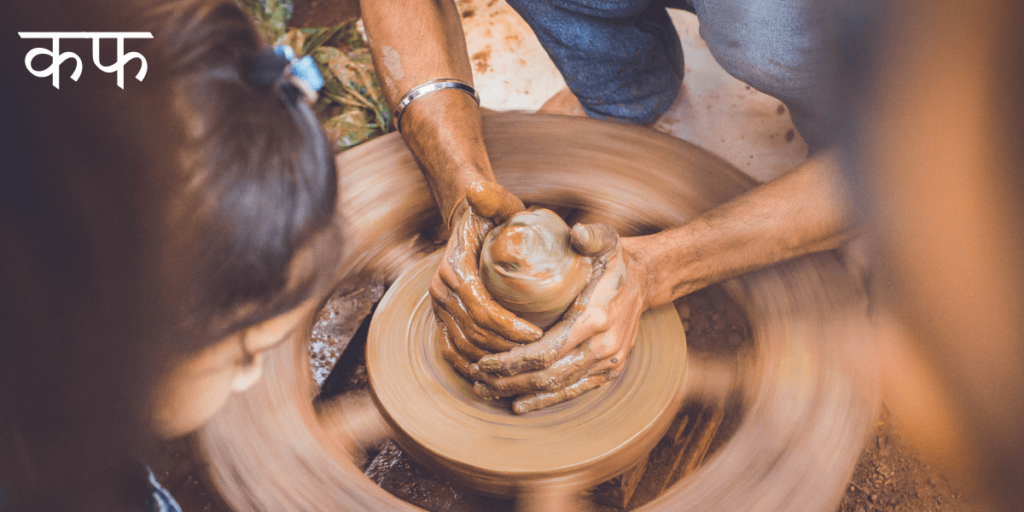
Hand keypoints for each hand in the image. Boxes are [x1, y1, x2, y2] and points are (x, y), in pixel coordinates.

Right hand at [430, 182, 544, 380]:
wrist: (467, 222)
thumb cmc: (489, 215)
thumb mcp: (495, 203)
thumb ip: (492, 197)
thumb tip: (477, 189)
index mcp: (453, 270)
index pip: (481, 309)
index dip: (508, 327)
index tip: (537, 334)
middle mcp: (440, 291)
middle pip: (473, 334)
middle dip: (506, 349)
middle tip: (538, 355)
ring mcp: (439, 308)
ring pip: (463, 348)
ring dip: (492, 361)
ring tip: (523, 365)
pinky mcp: (441, 318)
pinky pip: (451, 351)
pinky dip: (470, 367)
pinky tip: (494, 377)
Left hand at [473, 224, 650, 413]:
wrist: (645, 281)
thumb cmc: (615, 259)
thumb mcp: (606, 239)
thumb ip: (591, 235)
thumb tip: (577, 232)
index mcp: (596, 317)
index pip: (546, 351)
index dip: (512, 361)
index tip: (484, 360)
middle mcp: (604, 347)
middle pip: (547, 375)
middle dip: (508, 381)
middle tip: (477, 379)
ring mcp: (609, 363)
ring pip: (558, 387)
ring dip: (521, 393)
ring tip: (488, 390)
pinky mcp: (610, 371)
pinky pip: (574, 391)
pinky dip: (546, 401)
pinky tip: (520, 404)